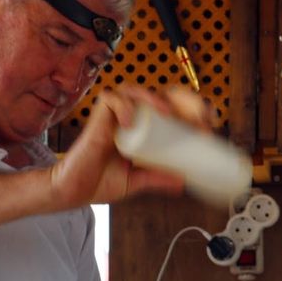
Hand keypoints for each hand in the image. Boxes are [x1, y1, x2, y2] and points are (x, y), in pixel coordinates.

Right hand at [48, 86, 211, 208]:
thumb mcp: (137, 181)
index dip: (190, 110)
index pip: (169, 110)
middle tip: (199, 117)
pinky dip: (123, 107)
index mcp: (143, 129)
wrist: (73, 190)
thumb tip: (182, 183)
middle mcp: (131, 117)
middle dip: (183, 100)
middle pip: (159, 96)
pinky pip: (112, 100)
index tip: (208, 123)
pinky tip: (130, 121)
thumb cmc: (100, 182)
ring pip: (136, 91)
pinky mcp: (98, 117)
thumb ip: (157, 179)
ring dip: (154, 98)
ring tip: (166, 113)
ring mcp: (115, 115)